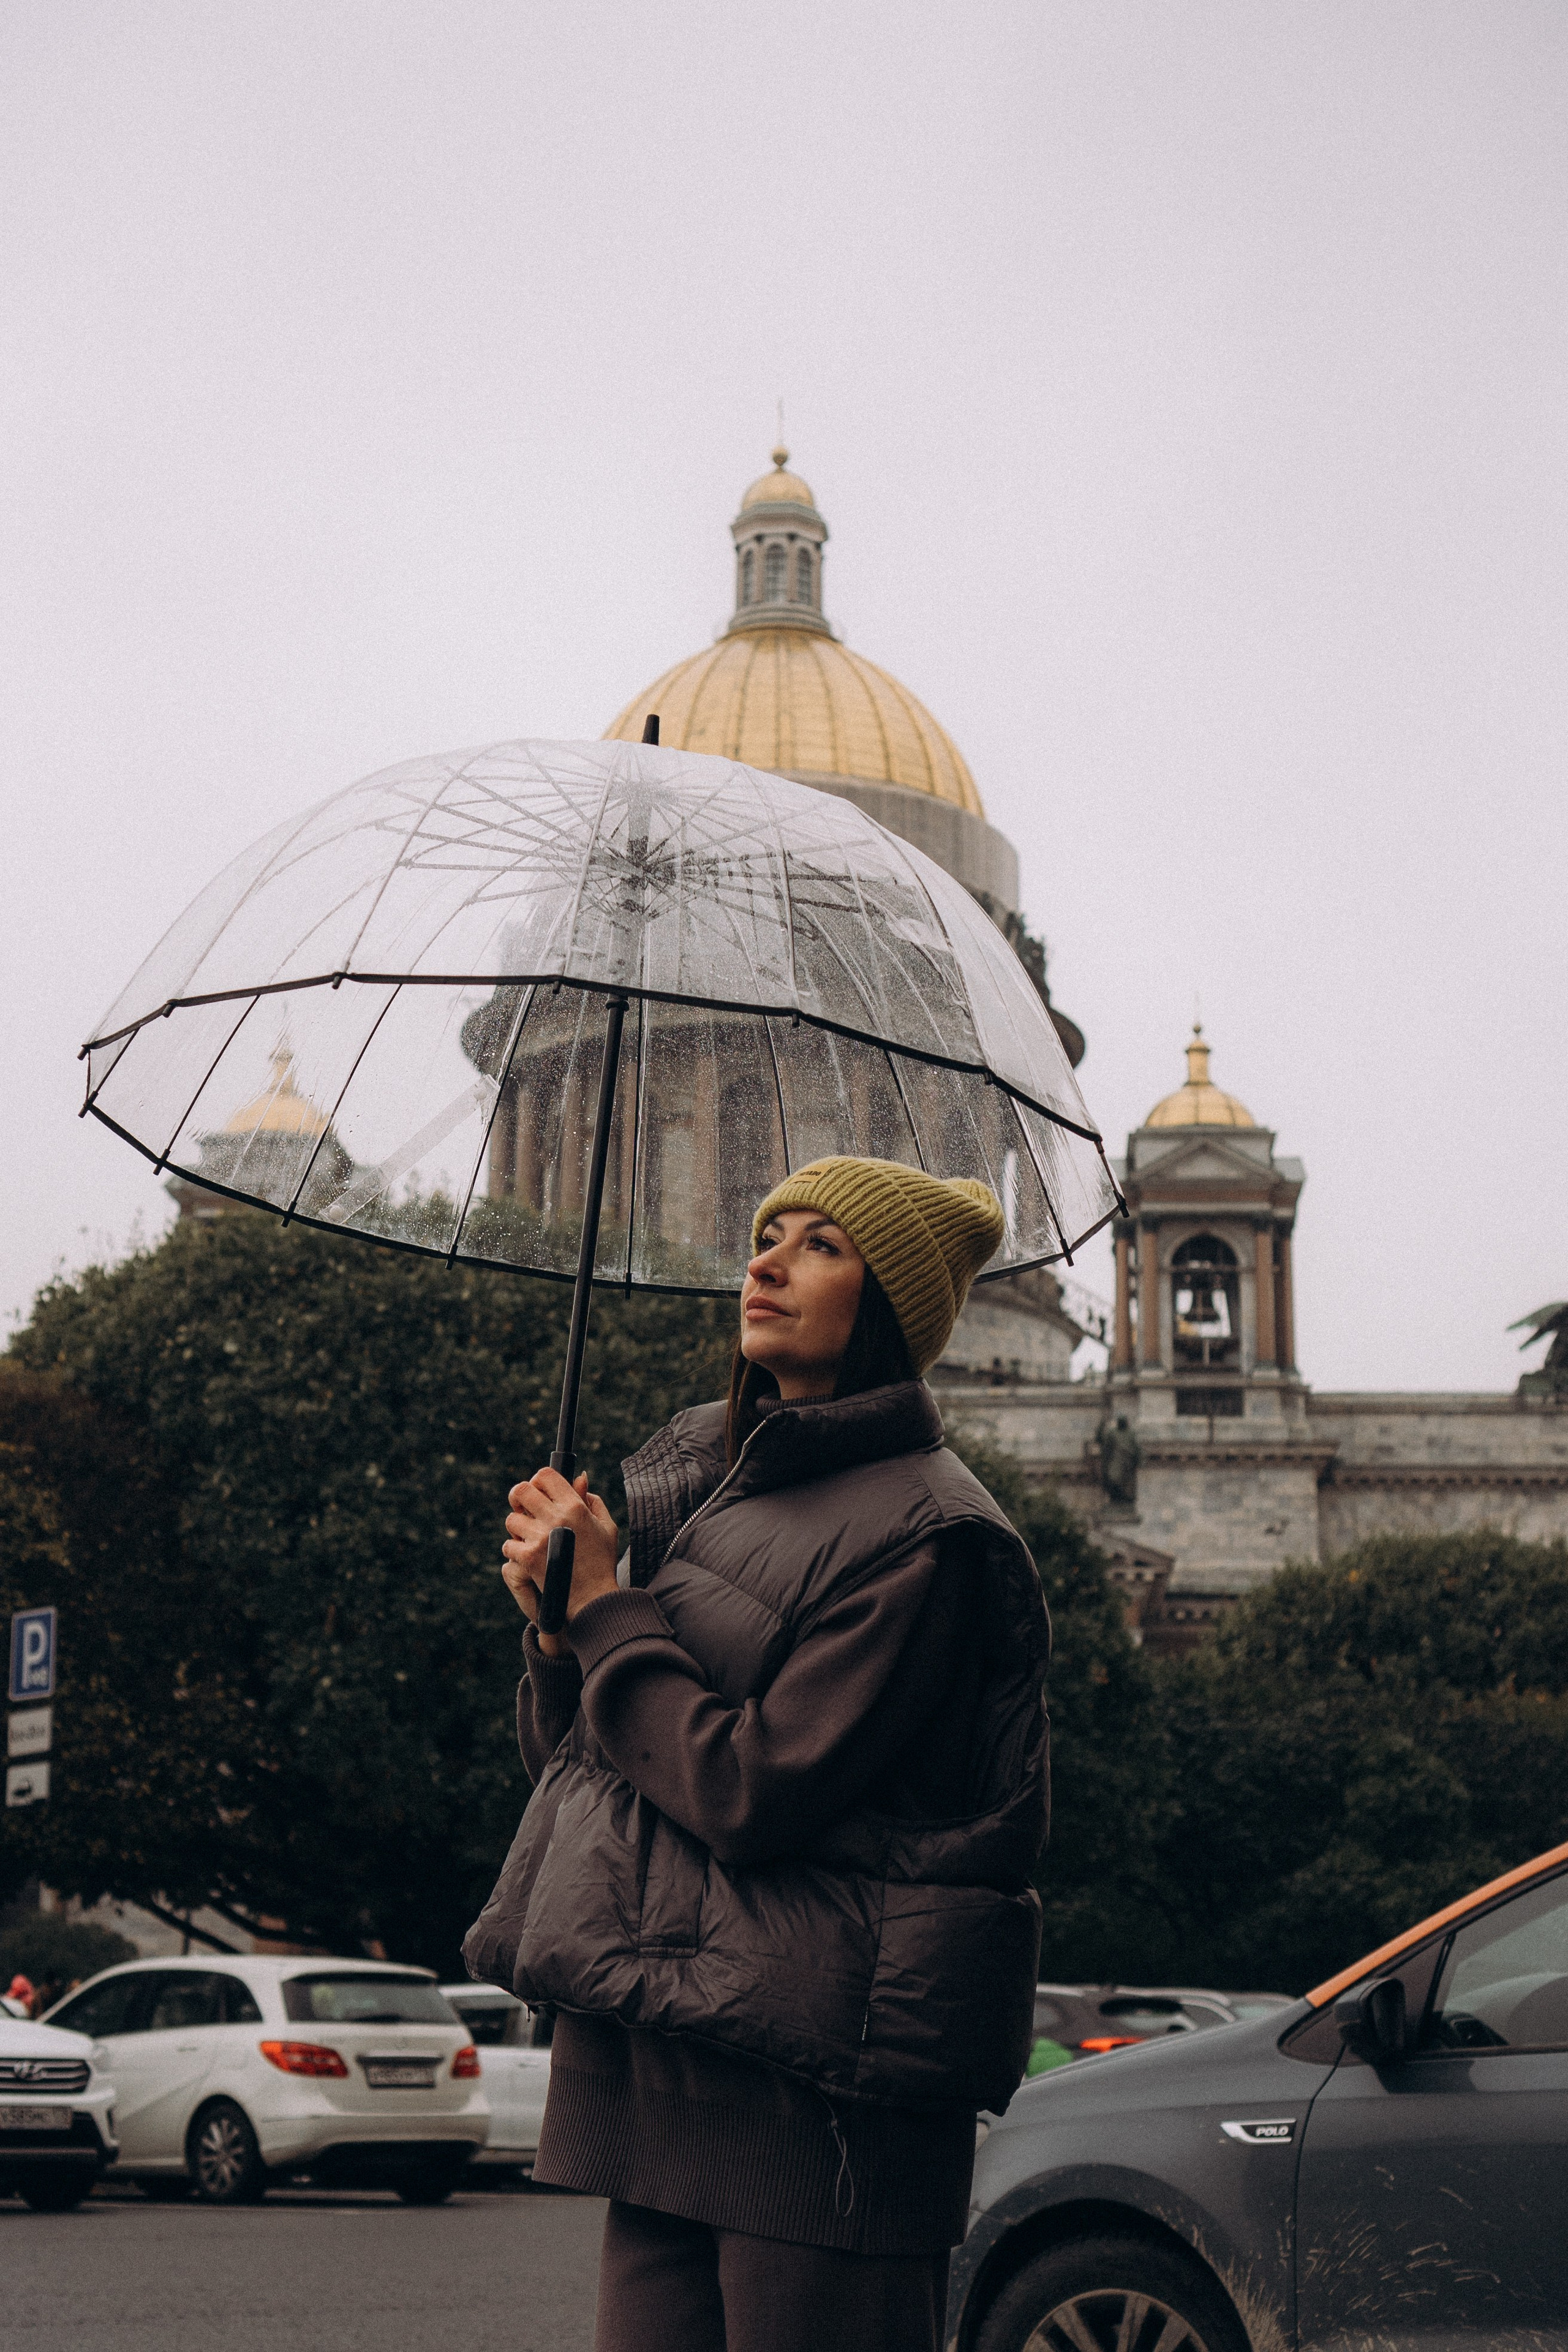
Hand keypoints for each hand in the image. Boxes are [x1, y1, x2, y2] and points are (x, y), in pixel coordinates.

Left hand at [501, 1469, 619, 1655]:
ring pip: (511, 1519)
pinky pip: (508, 1545)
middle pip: (522, 1490)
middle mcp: (556, 1518)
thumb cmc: (602, 1562)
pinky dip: (514, 1550)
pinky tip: (526, 1556)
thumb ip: (592, 1499)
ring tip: (528, 1537)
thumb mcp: (606, 1526)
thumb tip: (580, 1477)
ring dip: (517, 1527)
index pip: (545, 1475)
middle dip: (519, 1497)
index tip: (539, 1491)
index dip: (538, 1480)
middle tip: (522, 1507)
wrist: (593, 1599)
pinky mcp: (528, 1558)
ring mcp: (540, 1537)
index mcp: (575, 1507)